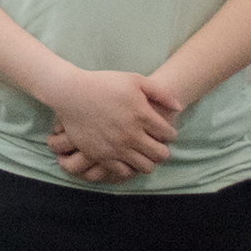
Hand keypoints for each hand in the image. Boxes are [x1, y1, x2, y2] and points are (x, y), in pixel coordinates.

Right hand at [43, 70, 181, 182]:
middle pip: (161, 154)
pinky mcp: (101, 155)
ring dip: (148, 160)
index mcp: (142, 115)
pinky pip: (124, 172)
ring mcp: (116, 147)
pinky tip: (125, 156)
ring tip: (141, 151)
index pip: (169, 134)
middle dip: (162, 149)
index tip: (162, 131)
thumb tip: (179, 107)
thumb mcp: (134, 79)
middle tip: (155, 144)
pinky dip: (129, 167)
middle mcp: (131, 134)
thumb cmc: (103, 83)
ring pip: (146, 166)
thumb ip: (160, 92)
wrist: (70, 93)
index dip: (169, 133)